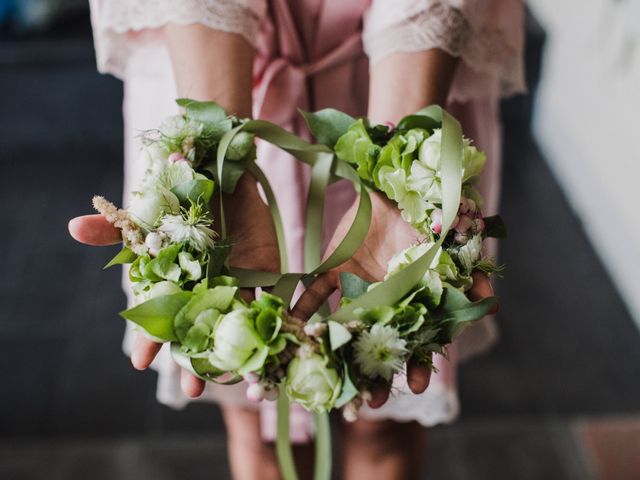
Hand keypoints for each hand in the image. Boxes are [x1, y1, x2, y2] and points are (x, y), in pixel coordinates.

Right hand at [68, 172, 279, 397]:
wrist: (225, 178)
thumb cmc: (181, 199)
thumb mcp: (148, 214)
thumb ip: (116, 226)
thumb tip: (73, 227)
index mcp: (168, 282)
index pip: (156, 319)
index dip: (148, 341)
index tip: (141, 363)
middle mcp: (198, 290)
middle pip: (192, 332)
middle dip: (189, 361)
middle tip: (191, 389)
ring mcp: (229, 286)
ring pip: (225, 327)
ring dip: (226, 353)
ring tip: (227, 381)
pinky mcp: (260, 277)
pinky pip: (261, 305)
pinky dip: (259, 325)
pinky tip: (259, 351)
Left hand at [291, 192, 495, 407]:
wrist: (395, 188)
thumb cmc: (427, 216)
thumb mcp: (451, 247)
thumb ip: (470, 274)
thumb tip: (493, 303)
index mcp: (412, 300)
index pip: (416, 341)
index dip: (418, 365)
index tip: (416, 387)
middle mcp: (383, 301)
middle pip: (379, 345)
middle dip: (377, 373)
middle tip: (370, 402)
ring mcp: (357, 290)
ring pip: (346, 329)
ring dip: (339, 352)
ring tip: (335, 380)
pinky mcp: (334, 272)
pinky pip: (315, 293)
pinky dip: (302, 308)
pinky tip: (294, 325)